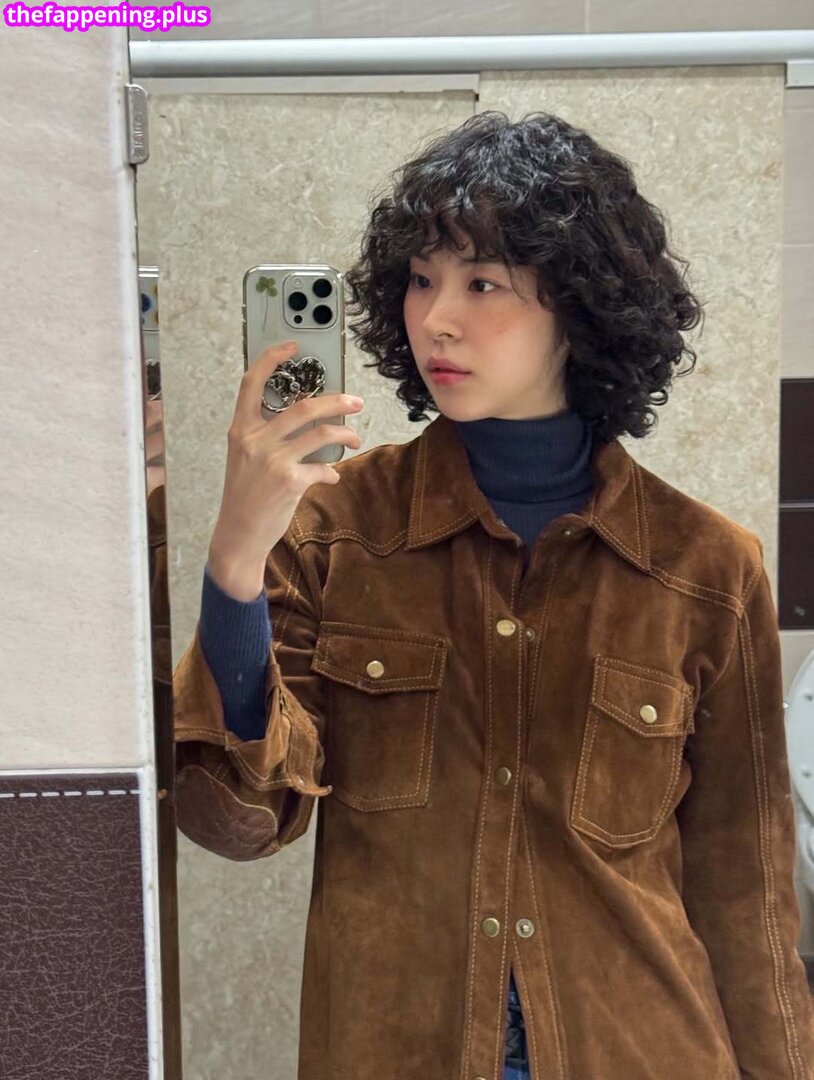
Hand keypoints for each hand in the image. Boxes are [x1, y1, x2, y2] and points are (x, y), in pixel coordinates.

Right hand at [207, 341, 364, 598]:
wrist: (238, 534)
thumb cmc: (245, 496)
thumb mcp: (246, 460)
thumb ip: (270, 439)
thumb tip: (310, 427)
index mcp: (240, 429)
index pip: (251, 382)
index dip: (272, 359)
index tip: (293, 346)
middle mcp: (254, 440)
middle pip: (303, 406)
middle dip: (337, 401)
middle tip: (355, 401)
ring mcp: (272, 460)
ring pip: (321, 433)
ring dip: (346, 433)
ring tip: (355, 437)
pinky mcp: (289, 481)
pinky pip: (322, 467)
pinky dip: (331, 470)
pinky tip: (331, 475)